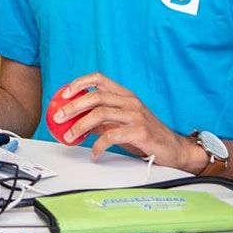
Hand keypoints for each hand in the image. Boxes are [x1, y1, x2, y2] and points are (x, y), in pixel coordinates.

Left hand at [53, 72, 199, 170]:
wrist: (173, 149)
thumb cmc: (146, 135)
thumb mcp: (122, 122)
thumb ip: (103, 118)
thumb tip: (76, 119)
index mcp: (125, 95)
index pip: (100, 79)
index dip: (80, 83)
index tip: (65, 92)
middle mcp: (130, 101)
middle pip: (95, 97)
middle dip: (73, 106)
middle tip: (58, 117)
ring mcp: (135, 115)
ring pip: (100, 114)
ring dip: (80, 126)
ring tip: (70, 136)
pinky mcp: (139, 131)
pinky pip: (112, 135)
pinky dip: (98, 145)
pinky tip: (94, 153)